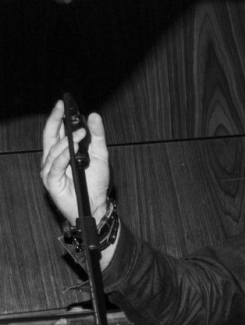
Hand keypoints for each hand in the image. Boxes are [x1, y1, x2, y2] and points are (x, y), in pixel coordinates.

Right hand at [40, 100, 109, 225]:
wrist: (97, 206)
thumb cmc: (95, 183)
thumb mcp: (100, 156)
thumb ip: (97, 136)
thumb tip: (94, 115)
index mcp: (62, 151)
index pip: (56, 130)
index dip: (58, 116)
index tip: (64, 103)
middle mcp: (53, 159)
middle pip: (49, 136)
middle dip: (55, 120)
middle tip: (62, 108)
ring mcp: (51, 170)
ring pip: (54, 150)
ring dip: (67, 140)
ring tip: (81, 133)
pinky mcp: (52, 181)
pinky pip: (56, 166)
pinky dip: (64, 156)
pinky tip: (73, 149)